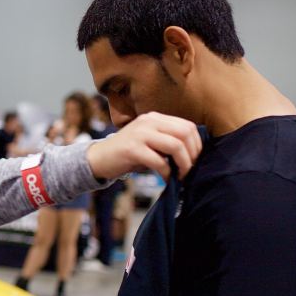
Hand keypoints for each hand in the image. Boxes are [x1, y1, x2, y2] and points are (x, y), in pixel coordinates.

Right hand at [86, 112, 200, 179]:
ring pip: (175, 146)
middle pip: (185, 134)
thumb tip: (194, 153)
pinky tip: (166, 178)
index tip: (195, 160)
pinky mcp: (132, 149)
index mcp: (155, 118)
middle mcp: (148, 121)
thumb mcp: (150, 141)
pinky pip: (159, 161)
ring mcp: (140, 134)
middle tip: (190, 170)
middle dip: (193, 155)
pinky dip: (167, 172)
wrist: (99, 158)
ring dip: (183, 164)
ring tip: (182, 175)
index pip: (188, 126)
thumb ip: (167, 140)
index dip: (197, 144)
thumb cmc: (128, 153)